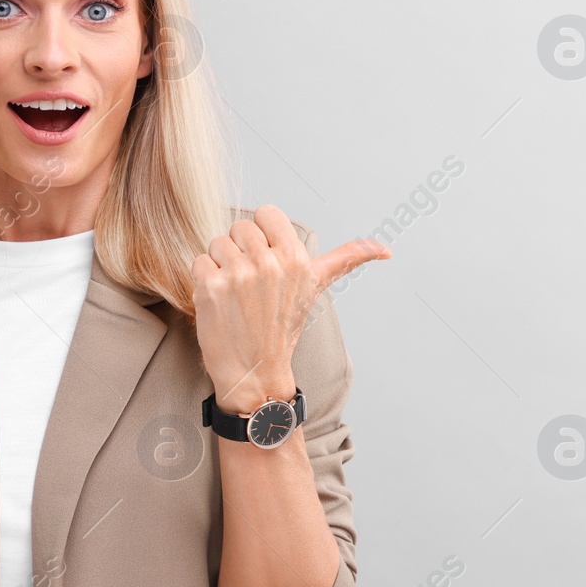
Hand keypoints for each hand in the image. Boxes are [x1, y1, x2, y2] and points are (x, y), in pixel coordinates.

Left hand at [192, 204, 389, 415]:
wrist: (255, 372)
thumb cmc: (282, 328)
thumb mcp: (316, 288)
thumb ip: (348, 260)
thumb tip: (386, 250)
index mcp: (297, 258)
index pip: (267, 213)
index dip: (263, 236)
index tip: (267, 262)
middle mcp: (269, 263)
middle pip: (239, 227)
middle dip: (241, 251)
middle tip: (250, 285)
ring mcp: (238, 274)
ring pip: (217, 242)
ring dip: (220, 265)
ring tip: (235, 294)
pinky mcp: (210, 286)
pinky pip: (199, 261)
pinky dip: (203, 280)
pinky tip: (218, 302)